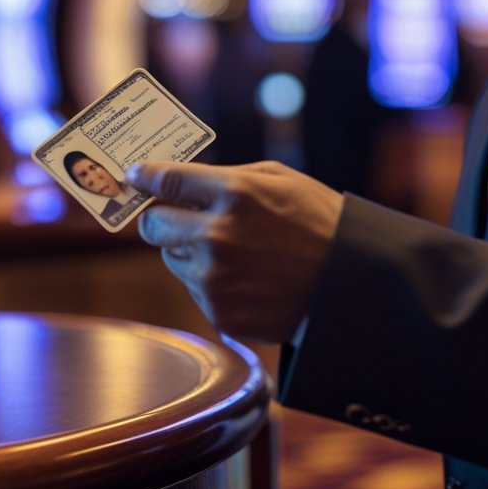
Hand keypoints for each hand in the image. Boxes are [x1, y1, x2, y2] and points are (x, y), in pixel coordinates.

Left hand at [129, 160, 343, 343]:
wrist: (350, 286)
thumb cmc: (318, 222)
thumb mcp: (279, 180)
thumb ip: (226, 177)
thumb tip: (180, 181)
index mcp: (233, 195)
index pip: (166, 180)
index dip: (145, 176)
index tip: (136, 176)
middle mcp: (216, 237)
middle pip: (154, 225)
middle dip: (161, 218)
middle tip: (175, 217)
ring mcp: (215, 278)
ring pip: (172, 258)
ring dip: (189, 251)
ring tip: (233, 252)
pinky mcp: (220, 312)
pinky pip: (195, 289)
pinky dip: (211, 282)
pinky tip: (246, 278)